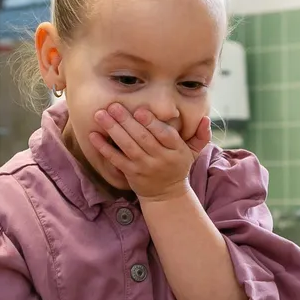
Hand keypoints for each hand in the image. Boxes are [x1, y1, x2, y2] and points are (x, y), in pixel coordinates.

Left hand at [90, 103, 210, 200]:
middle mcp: (160, 159)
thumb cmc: (177, 166)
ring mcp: (144, 167)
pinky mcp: (130, 173)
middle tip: (113, 105)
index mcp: (176, 150)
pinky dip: (104, 147)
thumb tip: (206, 119)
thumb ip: (201, 135)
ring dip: (113, 130)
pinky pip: (116, 159)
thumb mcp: (193, 152)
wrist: (166, 194)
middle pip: (143, 138)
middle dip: (127, 121)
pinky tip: (93, 135)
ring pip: (128, 146)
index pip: (165, 135)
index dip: (152, 123)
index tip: (141, 110)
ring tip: (101, 115)